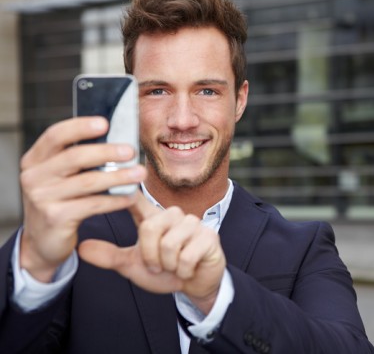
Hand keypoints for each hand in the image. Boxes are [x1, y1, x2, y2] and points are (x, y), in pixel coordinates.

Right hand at [19, 117, 145, 281]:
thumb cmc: (60, 201)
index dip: (80, 127)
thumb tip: (117, 140)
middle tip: (131, 151)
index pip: (55, 135)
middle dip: (107, 152)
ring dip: (118, 176)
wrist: (43, 241)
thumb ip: (77, 159)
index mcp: (35, 160)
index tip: (105, 123)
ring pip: (88, 181)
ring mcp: (42, 198)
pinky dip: (115, 200)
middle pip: (75, 157)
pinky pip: (93, 204)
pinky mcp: (55, 218)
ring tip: (140, 173)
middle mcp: (34, 177)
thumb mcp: (60, 177)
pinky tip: (130, 196)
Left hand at [78, 192, 225, 313]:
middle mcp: (173, 215)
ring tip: (174, 266)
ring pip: (168, 245)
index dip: (125, 186)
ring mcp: (193, 224)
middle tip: (159, 265)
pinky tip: (188, 268)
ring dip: (167, 265)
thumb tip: (81, 248)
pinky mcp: (209, 237)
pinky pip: (186, 256)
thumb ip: (109, 256)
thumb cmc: (166, 270)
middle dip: (150, 257)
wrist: (196, 284)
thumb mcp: (133, 265)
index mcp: (154, 218)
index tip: (115, 172)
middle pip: (149, 228)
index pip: (137, 199)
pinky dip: (183, 270)